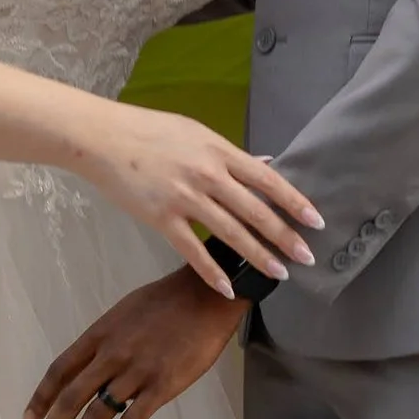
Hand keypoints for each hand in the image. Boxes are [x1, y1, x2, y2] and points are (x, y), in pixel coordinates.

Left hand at [25, 271, 249, 418]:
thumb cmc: (166, 302)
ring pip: (96, 414)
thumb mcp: (123, 313)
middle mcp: (111, 355)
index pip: (60, 370)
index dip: (41, 397)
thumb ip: (104, 341)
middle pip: (71, 397)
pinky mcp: (161, 387)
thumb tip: (89, 367)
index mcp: (99, 335)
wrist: (206, 296)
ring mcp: (136, 372)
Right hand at [71, 103, 320, 294]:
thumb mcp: (195, 133)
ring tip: (279, 274)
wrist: (103, 138)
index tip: (315, 220)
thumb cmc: (149, 132)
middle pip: (255, 211)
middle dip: (285, 236)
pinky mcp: (162, 218)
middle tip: (307, 257)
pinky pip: (192, 250)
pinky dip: (212, 271)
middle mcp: (207, 175)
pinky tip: (228, 287)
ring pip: (230, 233)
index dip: (293, 201)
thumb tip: (266, 164)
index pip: (267, 180)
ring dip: (258, 256)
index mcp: (219, 151)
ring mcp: (185, 198)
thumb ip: (230, 154)